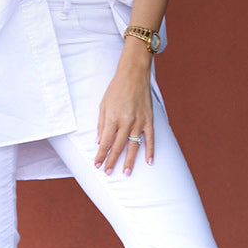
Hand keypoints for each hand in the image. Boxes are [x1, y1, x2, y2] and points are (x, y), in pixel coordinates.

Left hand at [94, 44, 154, 175]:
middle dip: (112, 161)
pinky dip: (150, 151)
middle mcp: (126, 122)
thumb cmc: (116, 89)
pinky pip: (150, 138)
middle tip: (108, 173)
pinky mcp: (149, 120)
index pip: (106, 142)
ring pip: (134, 145)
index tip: (97, 165)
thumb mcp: (103, 105)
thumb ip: (102, 125)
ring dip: (130, 160)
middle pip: (118, 146)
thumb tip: (99, 142)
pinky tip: (149, 162)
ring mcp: (139, 121)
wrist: (134, 75)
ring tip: (126, 173)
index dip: (101, 155)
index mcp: (113, 118)